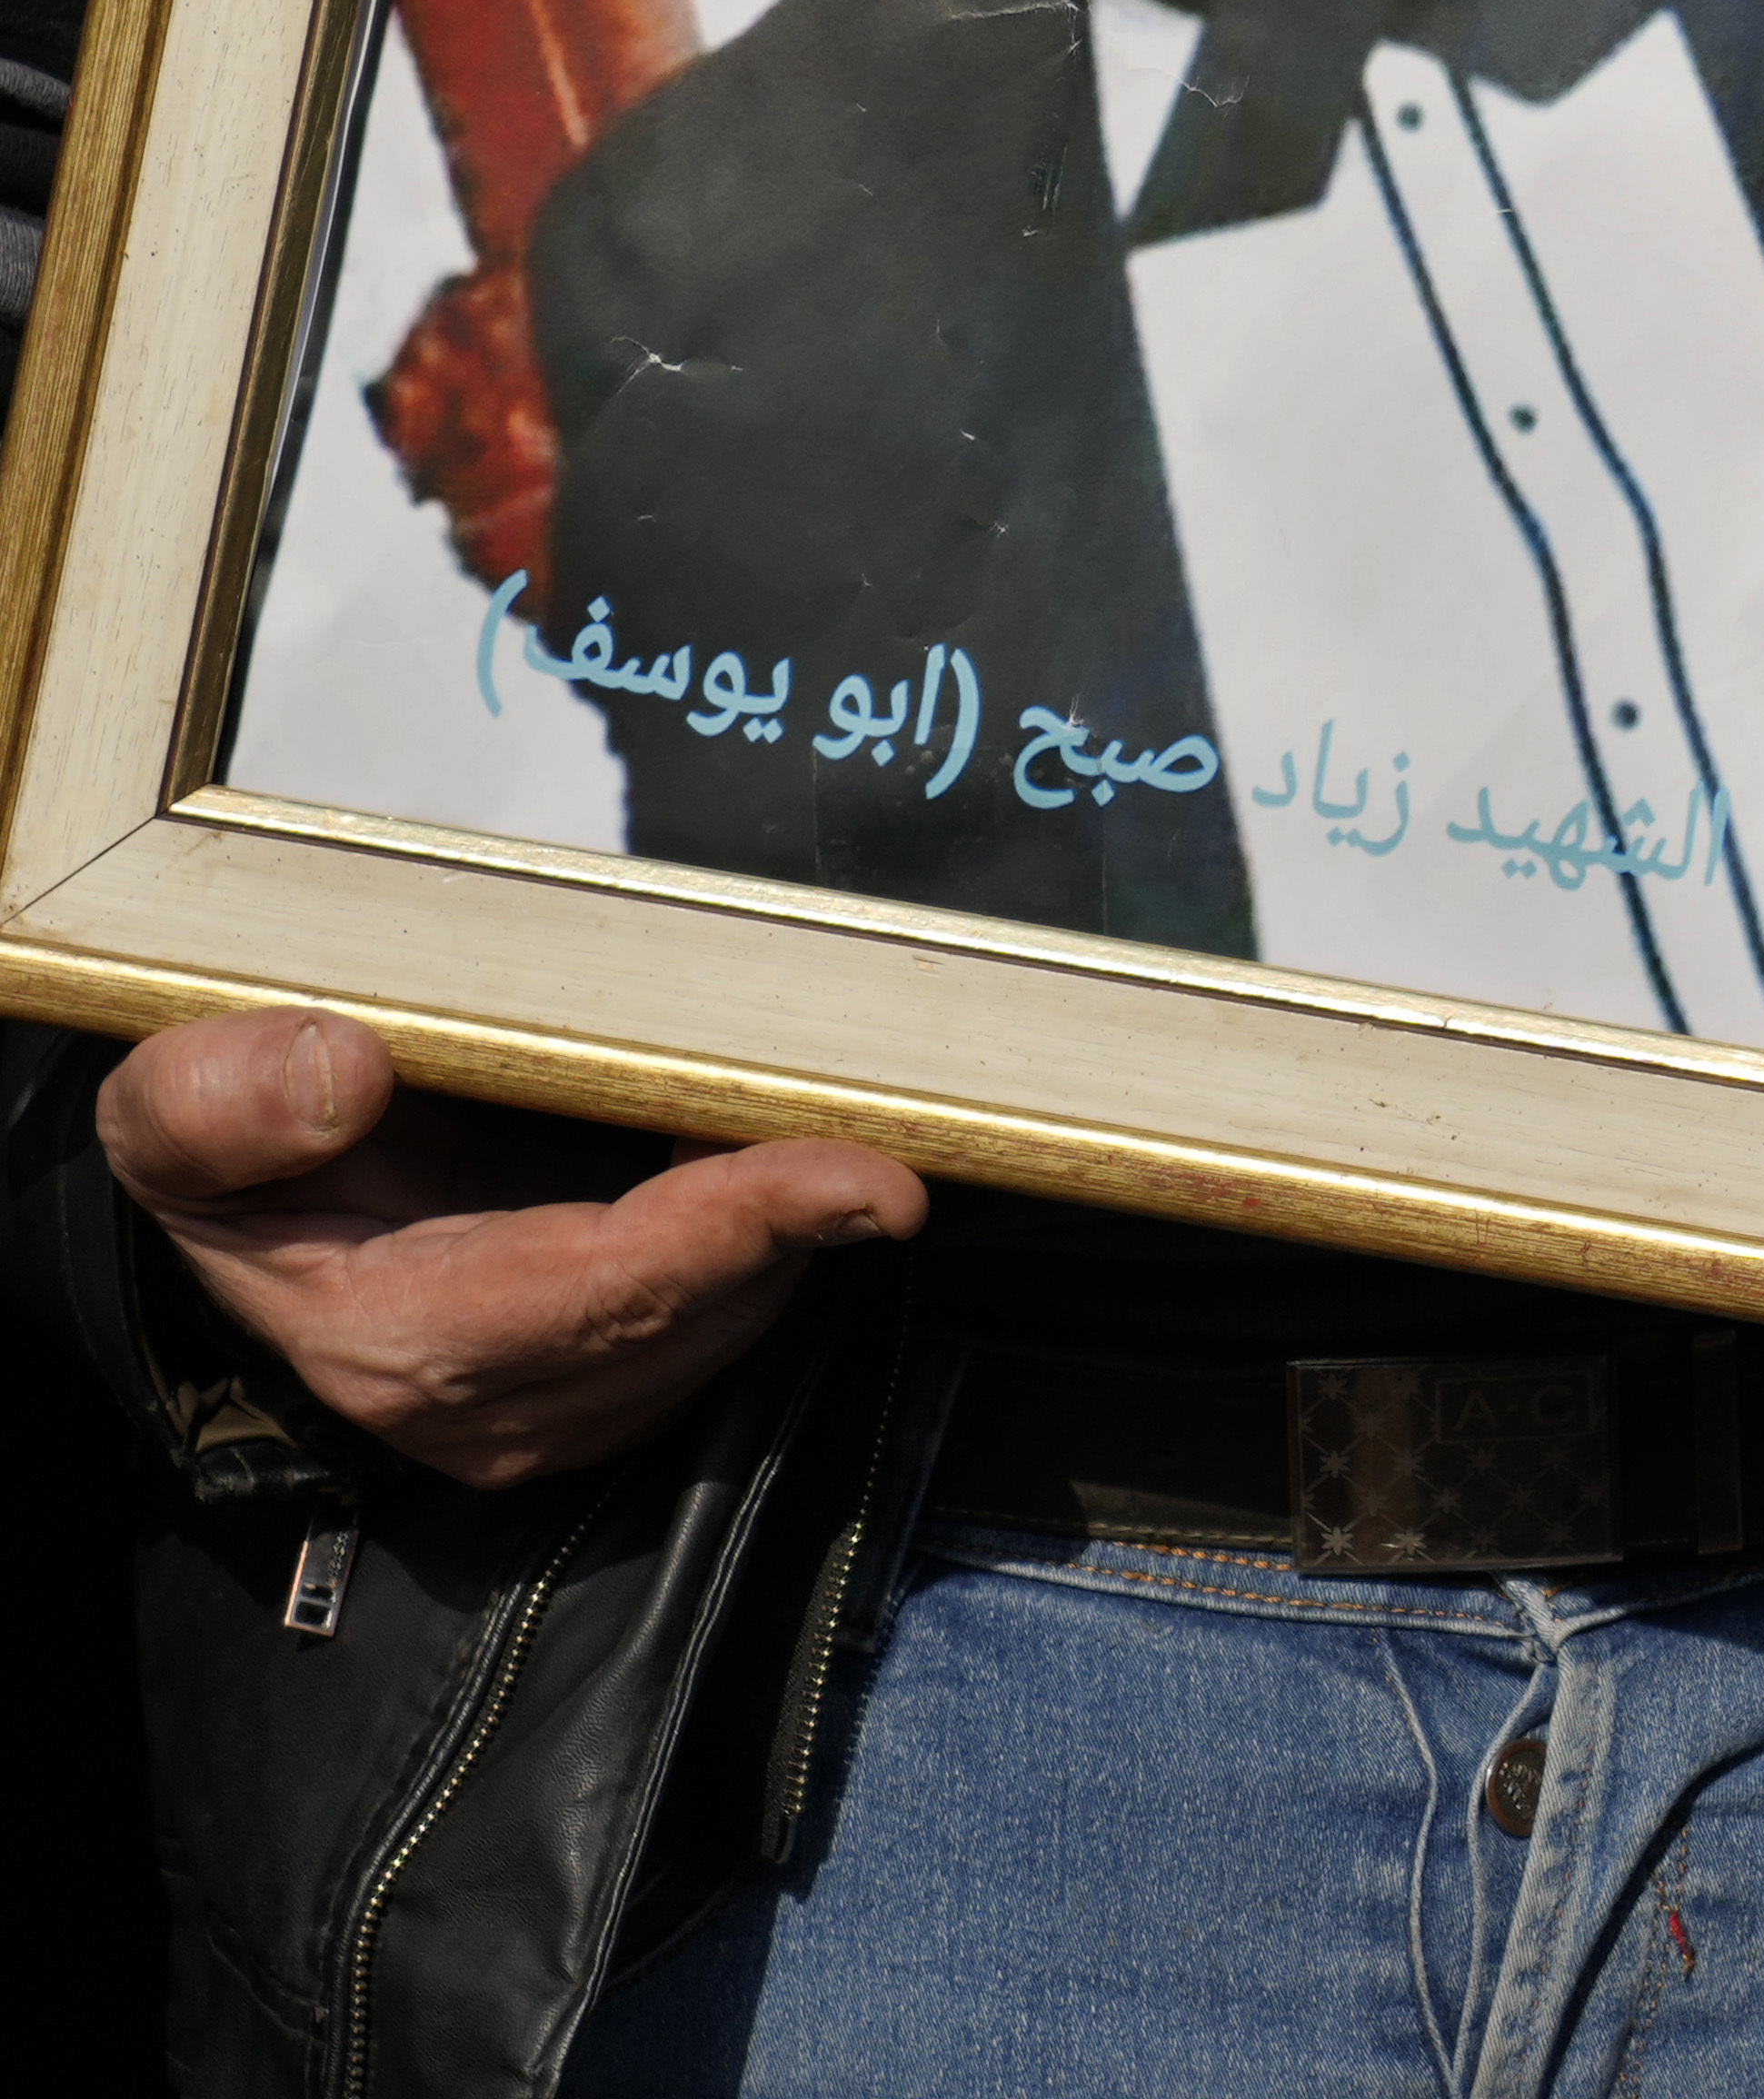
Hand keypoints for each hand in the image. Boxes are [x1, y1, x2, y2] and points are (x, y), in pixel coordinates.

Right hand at [104, 1012, 920, 1490]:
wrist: (241, 1225)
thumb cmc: (226, 1159)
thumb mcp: (169, 1115)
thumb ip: (223, 1098)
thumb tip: (343, 1068)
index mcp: (400, 1336)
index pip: (613, 1290)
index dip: (750, 1229)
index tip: (871, 1180)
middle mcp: (497, 1399)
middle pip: (705, 1308)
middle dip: (804, 1214)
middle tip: (883, 1104)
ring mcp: (562, 1406)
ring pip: (736, 1316)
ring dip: (796, 1223)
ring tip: (817, 1107)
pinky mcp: (611, 1384)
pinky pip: (729, 1312)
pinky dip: (771, 1234)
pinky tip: (766, 1150)